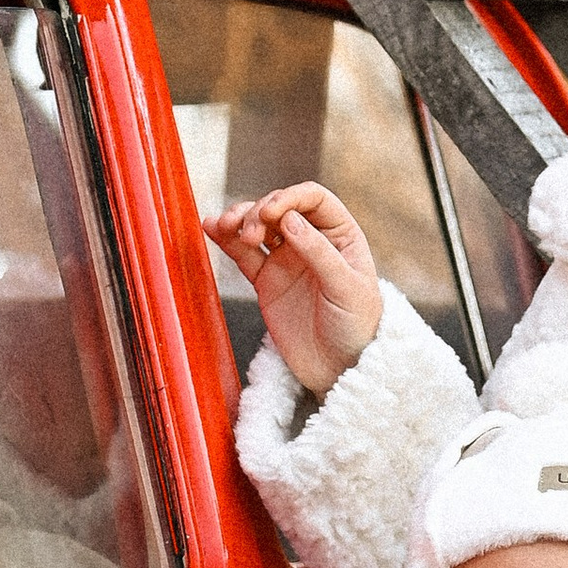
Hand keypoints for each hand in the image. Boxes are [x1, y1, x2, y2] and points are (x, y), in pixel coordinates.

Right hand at [205, 179, 383, 396]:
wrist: (339, 370)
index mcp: (341, 235)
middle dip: (259, 212)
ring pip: (258, 226)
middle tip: (250, 234)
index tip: (271, 212)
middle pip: (279, 208)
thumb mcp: (347, 289)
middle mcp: (312, 241)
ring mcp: (287, 259)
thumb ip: (319, 252)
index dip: (290, 197)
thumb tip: (290, 219)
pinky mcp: (266, 280)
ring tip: (227, 230)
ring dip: (239, 220)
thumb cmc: (356, 327)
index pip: (314, 199)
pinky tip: (211, 228)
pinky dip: (225, 238)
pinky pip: (242, 253)